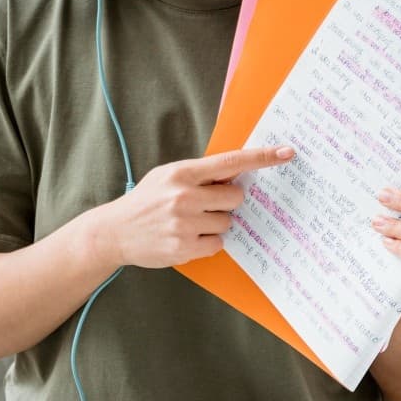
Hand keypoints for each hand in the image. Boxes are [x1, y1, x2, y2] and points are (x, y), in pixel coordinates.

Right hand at [105, 145, 295, 268]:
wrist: (114, 231)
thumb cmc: (146, 201)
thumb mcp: (166, 177)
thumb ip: (198, 174)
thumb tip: (236, 174)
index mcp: (182, 173)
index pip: (230, 162)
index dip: (261, 157)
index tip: (286, 152)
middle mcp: (184, 197)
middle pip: (235, 197)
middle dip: (226, 202)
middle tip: (204, 205)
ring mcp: (184, 224)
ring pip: (227, 223)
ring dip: (215, 224)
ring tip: (189, 223)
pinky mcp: (184, 248)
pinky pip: (217, 244)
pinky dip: (206, 242)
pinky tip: (186, 237)